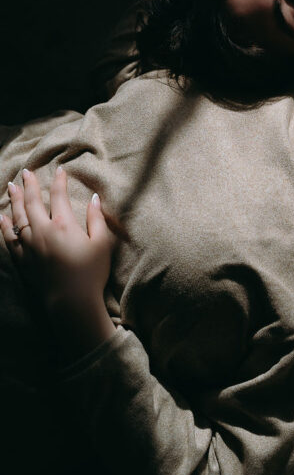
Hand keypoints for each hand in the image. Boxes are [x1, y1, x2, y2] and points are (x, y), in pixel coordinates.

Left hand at [0, 167, 116, 354]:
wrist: (71, 303)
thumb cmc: (90, 273)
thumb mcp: (102, 243)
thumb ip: (96, 219)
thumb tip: (94, 198)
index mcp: (63, 224)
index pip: (58, 195)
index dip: (59, 181)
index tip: (60, 171)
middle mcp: (42, 231)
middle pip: (32, 202)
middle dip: (30, 185)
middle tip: (26, 173)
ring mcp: (29, 246)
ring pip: (18, 217)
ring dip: (14, 200)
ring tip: (11, 187)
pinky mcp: (23, 260)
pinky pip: (9, 239)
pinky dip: (4, 226)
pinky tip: (2, 217)